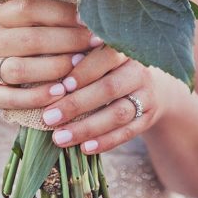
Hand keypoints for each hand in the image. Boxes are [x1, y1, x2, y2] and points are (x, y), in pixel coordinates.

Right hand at [0, 0, 95, 111]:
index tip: (88, 18)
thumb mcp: (8, 23)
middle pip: (31, 39)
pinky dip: (38, 97)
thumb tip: (83, 11)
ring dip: (54, 67)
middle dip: (68, 40)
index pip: (30, 9)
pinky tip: (60, 93)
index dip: (61, 13)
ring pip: (21, 68)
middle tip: (95, 42)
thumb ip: (37, 17)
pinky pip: (14, 98)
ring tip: (80, 65)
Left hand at [39, 41, 161, 154]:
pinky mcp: (148, 118)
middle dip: (77, 104)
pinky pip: (127, 133)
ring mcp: (146, 95)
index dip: (84, 72)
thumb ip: (79, 60)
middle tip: (49, 117)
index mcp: (123, 49)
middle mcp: (138, 70)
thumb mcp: (98, 57)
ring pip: (118, 114)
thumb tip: (51, 79)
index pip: (106, 57)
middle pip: (109, 88)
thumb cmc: (109, 68)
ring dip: (87, 128)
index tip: (61, 86)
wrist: (149, 85)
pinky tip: (84, 148)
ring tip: (60, 138)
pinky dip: (105, 142)